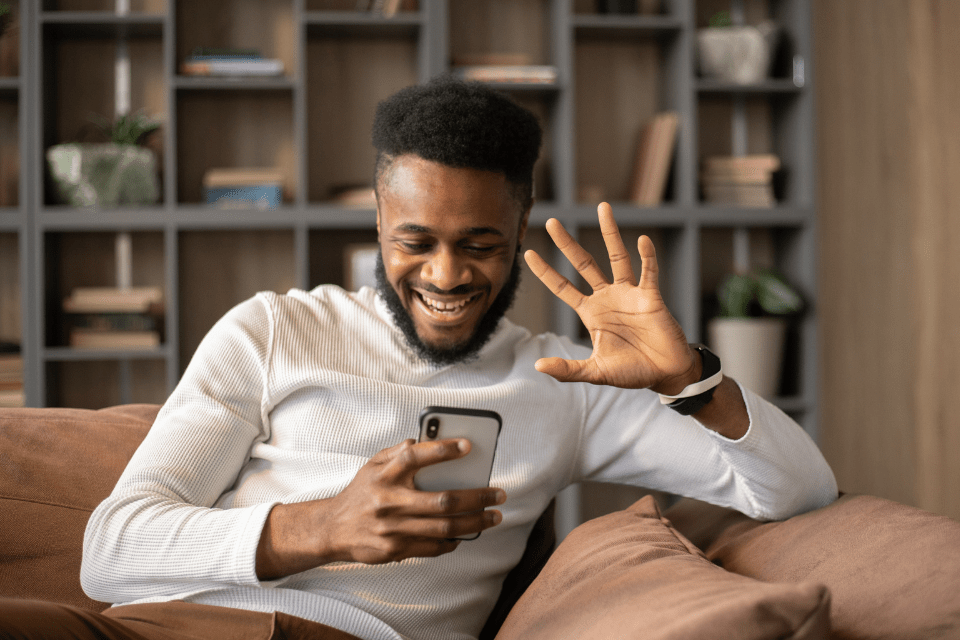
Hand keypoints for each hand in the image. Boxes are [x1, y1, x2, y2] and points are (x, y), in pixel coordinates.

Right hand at [256, 439, 505, 577]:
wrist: (332, 529)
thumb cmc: (360, 493)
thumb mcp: (372, 465)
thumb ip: (397, 451)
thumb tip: (422, 439)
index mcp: (384, 475)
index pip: (414, 456)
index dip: (442, 450)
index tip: (468, 446)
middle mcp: (389, 501)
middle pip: (443, 500)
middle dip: (477, 497)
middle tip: (499, 493)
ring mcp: (393, 528)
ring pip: (444, 527)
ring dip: (475, 523)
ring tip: (493, 516)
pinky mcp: (395, 549)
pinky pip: (433, 547)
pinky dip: (453, 541)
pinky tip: (466, 534)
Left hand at [523, 203, 698, 393]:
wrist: (665, 374)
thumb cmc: (632, 372)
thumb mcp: (596, 372)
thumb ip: (568, 369)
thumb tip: (538, 366)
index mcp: (591, 313)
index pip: (562, 287)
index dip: (546, 272)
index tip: (528, 253)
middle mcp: (607, 297)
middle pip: (583, 264)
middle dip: (567, 244)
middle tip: (553, 221)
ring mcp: (629, 294)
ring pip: (617, 257)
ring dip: (610, 233)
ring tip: (602, 208)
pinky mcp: (651, 296)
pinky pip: (648, 272)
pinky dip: (647, 256)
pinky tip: (642, 240)